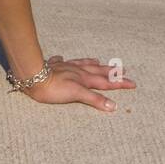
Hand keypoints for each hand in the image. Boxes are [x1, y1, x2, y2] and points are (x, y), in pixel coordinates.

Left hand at [22, 55, 136, 110]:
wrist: (32, 76)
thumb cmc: (53, 88)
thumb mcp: (76, 95)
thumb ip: (94, 99)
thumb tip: (113, 105)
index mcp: (84, 79)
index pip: (105, 82)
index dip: (119, 83)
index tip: (132, 83)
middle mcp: (77, 71)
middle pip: (97, 71)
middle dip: (111, 73)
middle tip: (123, 70)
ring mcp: (65, 67)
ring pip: (82, 64)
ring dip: (92, 64)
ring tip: (99, 61)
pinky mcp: (52, 66)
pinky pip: (61, 61)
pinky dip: (64, 60)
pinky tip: (62, 58)